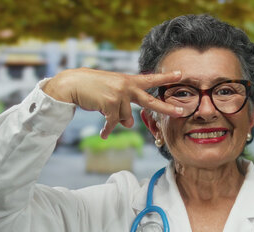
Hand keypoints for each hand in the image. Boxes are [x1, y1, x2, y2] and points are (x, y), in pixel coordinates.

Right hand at [42, 68, 182, 138]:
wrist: (73, 84)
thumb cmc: (93, 87)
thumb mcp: (112, 93)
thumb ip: (124, 106)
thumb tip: (130, 124)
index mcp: (128, 80)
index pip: (151, 79)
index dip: (166, 77)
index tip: (181, 74)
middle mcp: (127, 86)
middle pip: (150, 101)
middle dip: (166, 108)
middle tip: (180, 112)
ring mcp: (119, 95)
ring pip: (126, 118)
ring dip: (115, 120)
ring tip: (104, 116)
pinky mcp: (111, 105)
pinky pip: (114, 123)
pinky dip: (108, 130)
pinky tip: (103, 135)